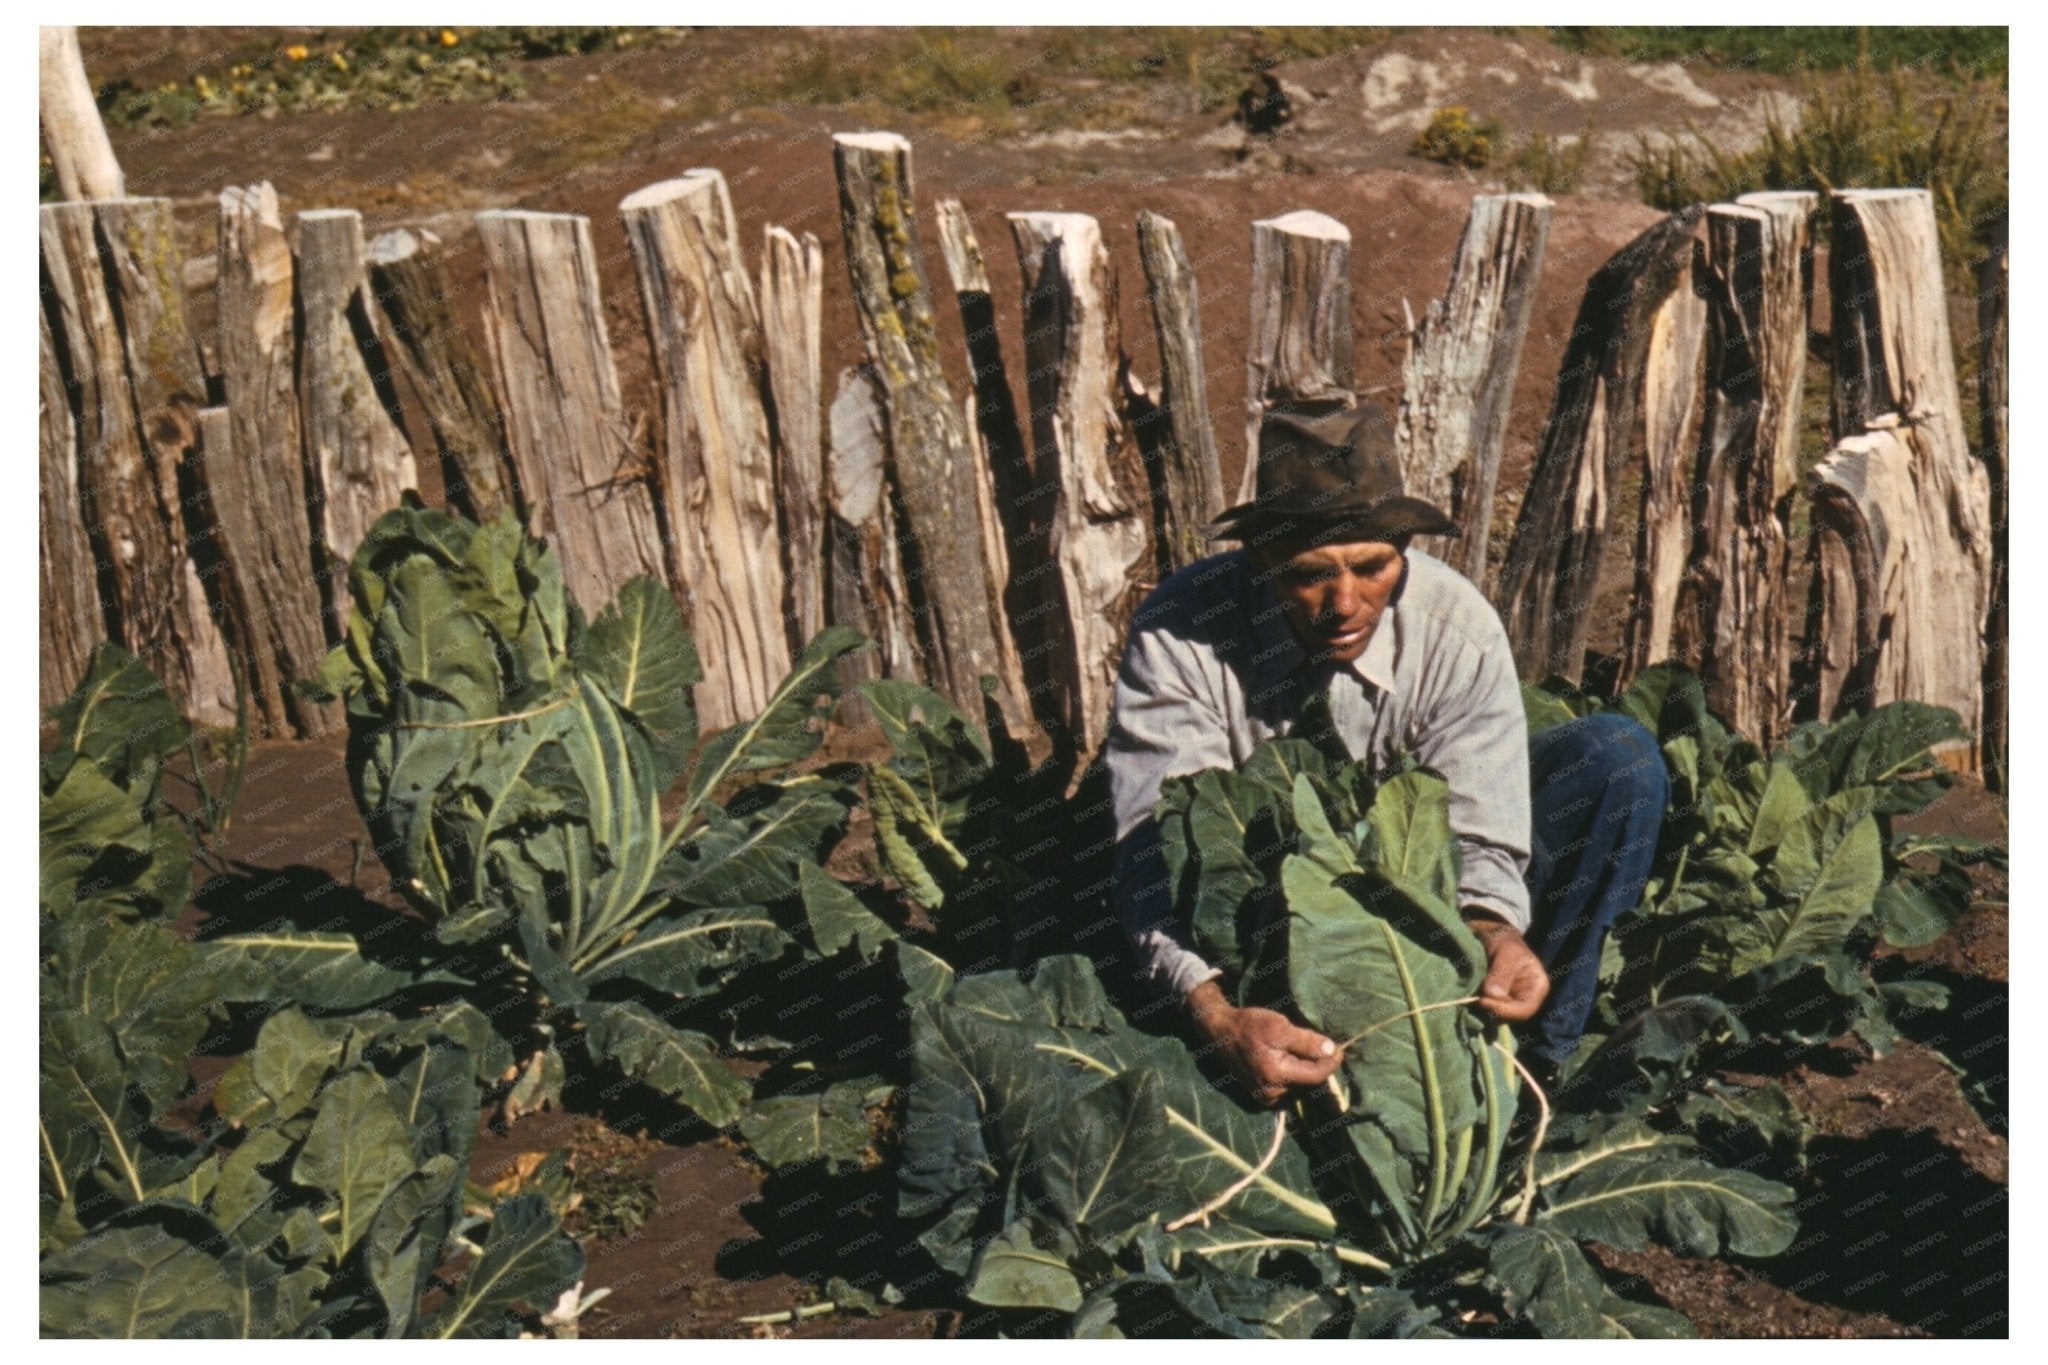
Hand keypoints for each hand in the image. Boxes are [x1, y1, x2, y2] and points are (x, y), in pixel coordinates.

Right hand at [1185, 979, 1342, 1106]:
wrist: (1221, 1032)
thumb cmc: (1249, 1025)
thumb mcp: (1279, 1027)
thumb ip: (1306, 1041)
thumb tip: (1332, 1050)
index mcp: (1276, 1076)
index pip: (1316, 1075)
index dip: (1331, 1062)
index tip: (1339, 1048)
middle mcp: (1272, 1094)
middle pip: (1308, 1082)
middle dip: (1317, 1064)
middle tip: (1320, 1045)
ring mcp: (1266, 1098)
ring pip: (1299, 1086)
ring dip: (1304, 1069)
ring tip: (1299, 1050)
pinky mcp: (1262, 1097)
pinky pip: (1288, 1088)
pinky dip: (1293, 1075)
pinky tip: (1288, 1060)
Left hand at [1463, 911, 1548, 1021]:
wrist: (1489, 935)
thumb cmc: (1503, 940)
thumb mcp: (1506, 951)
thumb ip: (1502, 972)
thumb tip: (1492, 994)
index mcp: (1536, 987)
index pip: (1524, 1010)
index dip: (1504, 1010)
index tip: (1483, 1001)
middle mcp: (1525, 999)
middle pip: (1509, 1017)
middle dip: (1491, 1010)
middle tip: (1473, 999)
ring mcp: (1508, 1002)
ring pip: (1495, 1016)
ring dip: (1481, 1010)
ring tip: (1469, 996)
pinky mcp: (1493, 1002)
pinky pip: (1485, 1011)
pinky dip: (1475, 1008)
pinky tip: (1467, 999)